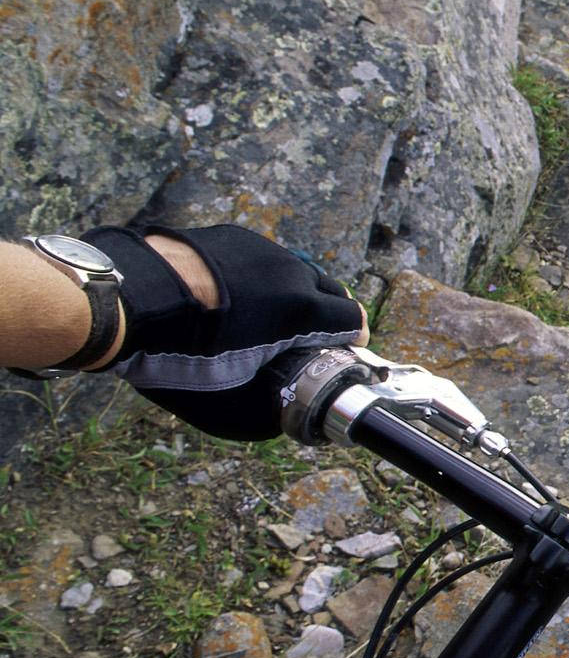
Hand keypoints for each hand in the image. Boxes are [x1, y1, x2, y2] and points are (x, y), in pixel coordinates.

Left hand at [84, 224, 368, 440]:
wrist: (127, 300)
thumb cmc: (180, 354)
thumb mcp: (228, 401)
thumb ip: (267, 411)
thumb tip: (283, 421)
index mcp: (301, 308)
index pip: (352, 318)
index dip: (352, 339)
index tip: (343, 351)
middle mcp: (289, 270)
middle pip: (330, 290)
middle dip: (328, 314)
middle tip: (308, 338)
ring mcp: (259, 248)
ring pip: (295, 271)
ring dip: (293, 293)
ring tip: (267, 316)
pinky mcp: (229, 236)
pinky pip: (261, 259)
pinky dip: (260, 277)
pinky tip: (233, 296)